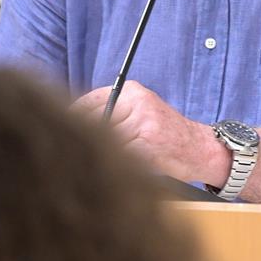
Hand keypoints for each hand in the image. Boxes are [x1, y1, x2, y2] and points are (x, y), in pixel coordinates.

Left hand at [72, 81, 228, 186]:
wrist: (200, 149)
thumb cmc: (165, 134)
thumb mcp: (142, 111)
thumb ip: (113, 112)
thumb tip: (72, 122)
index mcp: (132, 91)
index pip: (90, 100)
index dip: (72, 118)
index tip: (60, 130)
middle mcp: (137, 103)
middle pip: (93, 121)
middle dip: (82, 138)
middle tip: (70, 151)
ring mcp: (143, 124)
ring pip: (104, 140)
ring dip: (96, 154)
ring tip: (92, 162)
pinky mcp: (147, 145)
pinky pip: (119, 156)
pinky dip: (113, 164)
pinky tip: (113, 169)